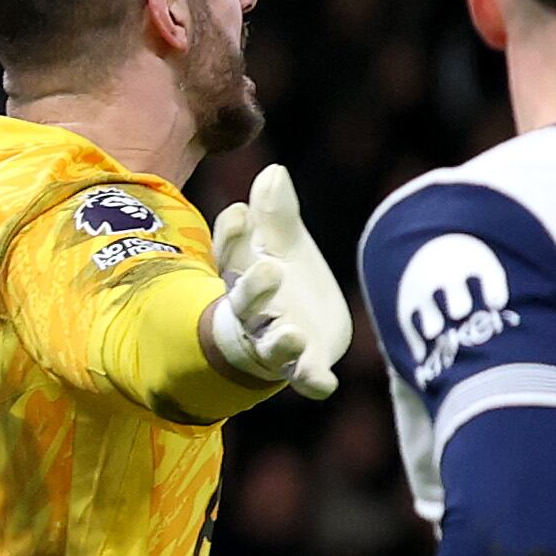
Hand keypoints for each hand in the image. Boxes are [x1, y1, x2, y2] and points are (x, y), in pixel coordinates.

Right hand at [205, 163, 352, 399]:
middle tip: (270, 268)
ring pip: (271, 345)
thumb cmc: (282, 280)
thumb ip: (278, 213)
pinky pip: (305, 377)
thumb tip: (275, 171)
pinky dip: (313, 381)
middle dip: (254, 287)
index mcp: (243, 273)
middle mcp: (254, 311)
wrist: (297, 330)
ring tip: (291, 333)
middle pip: (245, 301)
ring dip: (279, 341)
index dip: (232, 234)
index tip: (242, 212)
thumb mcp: (282, 243)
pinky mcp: (305, 364)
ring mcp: (277, 340)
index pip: (229, 254)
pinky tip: (325, 384)